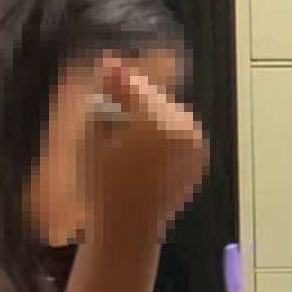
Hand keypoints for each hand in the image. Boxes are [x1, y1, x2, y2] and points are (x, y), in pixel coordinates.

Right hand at [84, 56, 207, 242]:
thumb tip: (110, 63)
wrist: (128, 228)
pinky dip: (161, 131)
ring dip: (148, 113)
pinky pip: (178, 132)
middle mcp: (185, 130)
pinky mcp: (198, 159)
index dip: (116, 77)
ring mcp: (196, 146)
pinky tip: (142, 143)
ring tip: (126, 125)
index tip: (104, 65)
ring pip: (168, 113)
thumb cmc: (101, 185)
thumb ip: (106, 98)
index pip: (135, 87)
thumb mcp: (93, 136)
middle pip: (155, 98)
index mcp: (158, 122)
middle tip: (111, 95)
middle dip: (133, 96)